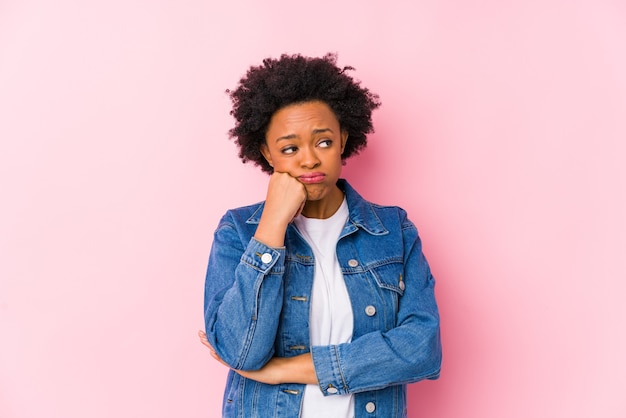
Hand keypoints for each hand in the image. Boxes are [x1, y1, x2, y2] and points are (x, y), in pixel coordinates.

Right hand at [198, 330, 316, 384]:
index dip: (216, 338)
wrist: (279, 371)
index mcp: (240, 355)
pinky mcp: (241, 369)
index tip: (208, 329)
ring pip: (220, 354)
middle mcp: (237, 359)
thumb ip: (256, 337)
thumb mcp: (262, 345)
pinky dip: (220, 356)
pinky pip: (228, 361)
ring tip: (203, 340)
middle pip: (219, 348)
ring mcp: (238, 364)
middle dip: (210, 341)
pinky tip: (213, 351)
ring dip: (211, 347)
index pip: (225, 345)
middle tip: (200, 334)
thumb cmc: (273, 359)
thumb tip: (256, 321)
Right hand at [254, 172, 306, 246]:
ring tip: (288, 207)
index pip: (289, 178)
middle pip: (296, 183)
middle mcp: (285, 175)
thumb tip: (294, 181)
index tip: (284, 197)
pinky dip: (300, 205)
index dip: (288, 189)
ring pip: (301, 190)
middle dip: (294, 193)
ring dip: (298, 199)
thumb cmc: (274, 207)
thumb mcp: (274, 189)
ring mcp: (294, 181)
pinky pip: (304, 196)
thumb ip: (283, 182)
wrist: (274, 217)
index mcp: (277, 174)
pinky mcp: (301, 189)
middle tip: (286, 203)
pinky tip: (292, 210)